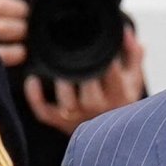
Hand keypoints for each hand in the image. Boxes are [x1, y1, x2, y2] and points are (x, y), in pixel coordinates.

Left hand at [23, 26, 146, 135]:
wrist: (110, 134)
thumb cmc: (119, 99)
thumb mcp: (132, 78)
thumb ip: (132, 54)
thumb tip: (125, 31)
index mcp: (119, 95)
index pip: (112, 75)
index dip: (105, 58)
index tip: (99, 43)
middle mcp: (99, 109)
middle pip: (90, 91)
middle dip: (84, 73)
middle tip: (76, 54)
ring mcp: (78, 117)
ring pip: (67, 102)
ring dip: (61, 85)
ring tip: (57, 66)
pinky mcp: (60, 123)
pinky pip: (44, 112)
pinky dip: (35, 98)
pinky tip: (32, 80)